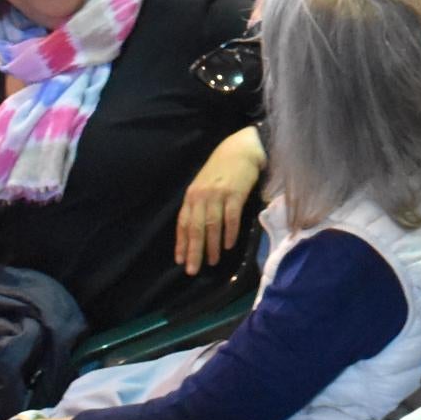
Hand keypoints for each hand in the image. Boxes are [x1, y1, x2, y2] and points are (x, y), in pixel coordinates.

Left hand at [177, 128, 263, 275]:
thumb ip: (198, 204)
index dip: (181, 243)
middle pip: (195, 228)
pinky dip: (229, 233)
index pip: (183, 223)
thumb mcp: (203, 185)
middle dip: (194, 251)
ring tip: (212, 261)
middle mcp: (201, 196)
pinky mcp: (235, 194)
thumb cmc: (221, 169)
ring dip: (212, 246)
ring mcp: (218, 195)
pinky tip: (228, 245)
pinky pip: (231, 218)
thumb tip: (195, 230)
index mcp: (191, 196)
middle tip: (193, 270)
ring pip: (212, 226)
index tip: (180, 260)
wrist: (240, 149)